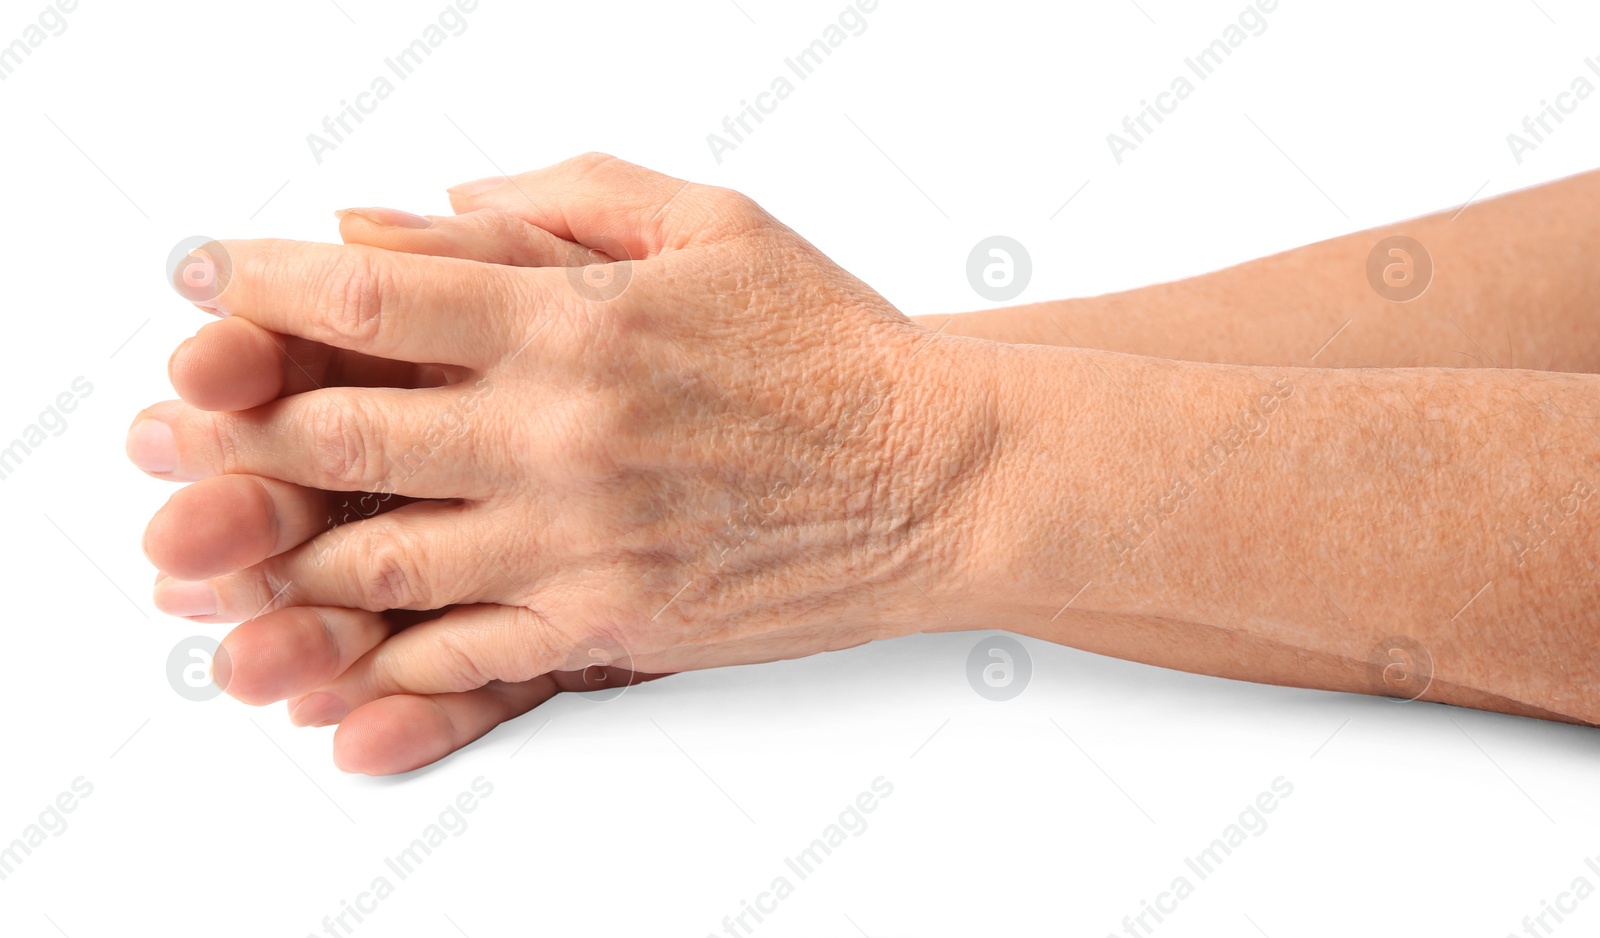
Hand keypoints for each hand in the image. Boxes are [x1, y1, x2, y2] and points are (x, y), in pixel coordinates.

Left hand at [132, 155, 1001, 770]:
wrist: (937, 476)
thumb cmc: (832, 346)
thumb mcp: (711, 222)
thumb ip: (561, 201)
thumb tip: (425, 212)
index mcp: (576, 322)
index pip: (369, 297)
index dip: (257, 286)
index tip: (200, 280)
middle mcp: (561, 435)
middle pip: (339, 436)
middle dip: (226, 434)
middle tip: (164, 433)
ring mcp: (582, 541)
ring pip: (378, 560)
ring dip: (279, 559)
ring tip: (218, 552)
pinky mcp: (615, 623)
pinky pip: (466, 653)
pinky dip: (383, 659)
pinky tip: (335, 651)